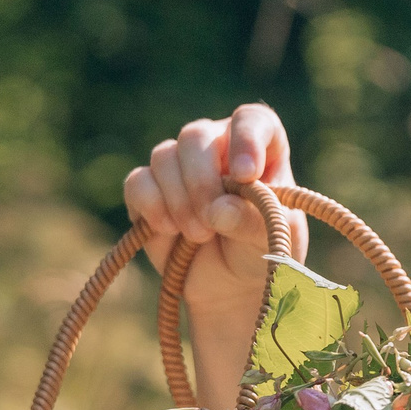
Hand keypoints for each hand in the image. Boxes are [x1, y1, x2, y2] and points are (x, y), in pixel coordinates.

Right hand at [122, 104, 311, 402]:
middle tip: (211, 224)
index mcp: (260, 149)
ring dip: (179, 199)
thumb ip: (253, 221)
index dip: (246, 138)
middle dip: (201, 181)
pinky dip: (150, 205)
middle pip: (195, 135)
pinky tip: (168, 230)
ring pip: (164, 156)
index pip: (252, 119)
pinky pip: (137, 182)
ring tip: (198, 236)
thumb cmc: (263, 254)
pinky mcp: (149, 190)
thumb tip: (219, 209)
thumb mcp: (273, 241)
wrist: (233, 289)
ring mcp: (180, 166)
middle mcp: (217, 148)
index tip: (246, 174)